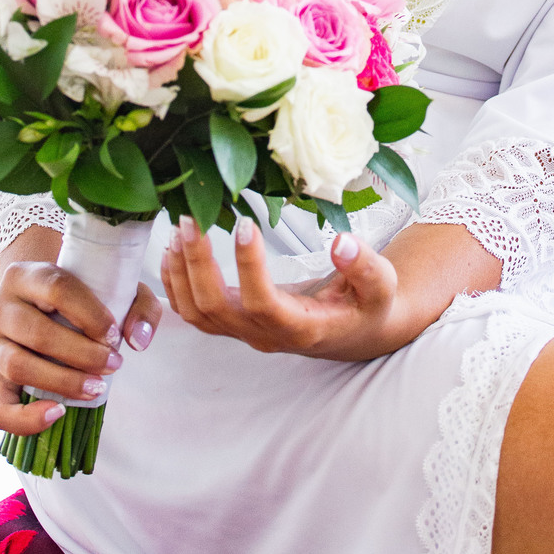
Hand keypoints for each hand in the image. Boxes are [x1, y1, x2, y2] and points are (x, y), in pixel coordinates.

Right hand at [0, 228, 162, 436]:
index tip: (114, 334)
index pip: (56, 288)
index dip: (89, 314)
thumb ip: (137, 305)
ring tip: (97, 387)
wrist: (37, 302)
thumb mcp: (110, 286)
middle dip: (82, 354)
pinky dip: (25, 420)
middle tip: (115, 363)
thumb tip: (138, 340)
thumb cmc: (79, 296)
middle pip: (37, 333)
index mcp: (24, 274)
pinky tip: (58, 414)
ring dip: (62, 381)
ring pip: (18, 366)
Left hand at [161, 214, 403, 362]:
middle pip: (216, 309)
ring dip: (181, 273)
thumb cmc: (369, 305)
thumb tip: (342, 243)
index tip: (245, 224)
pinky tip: (172, 250)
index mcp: (302, 328)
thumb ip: (365, 266)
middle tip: (191, 218)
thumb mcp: (381, 286)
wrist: (356, 331)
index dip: (249, 268)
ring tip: (179, 229)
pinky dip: (176, 283)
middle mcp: (265, 335)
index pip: (264, 304)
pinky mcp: (234, 323)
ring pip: (196, 313)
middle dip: (198, 264)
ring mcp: (245, 332)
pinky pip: (192, 312)